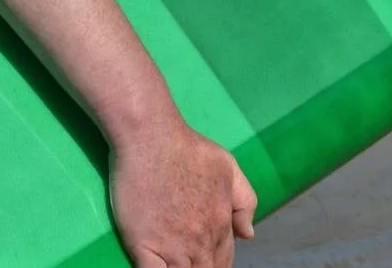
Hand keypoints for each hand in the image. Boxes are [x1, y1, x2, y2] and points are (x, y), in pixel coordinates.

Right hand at [108, 117, 256, 267]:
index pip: (223, 262)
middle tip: (189, 262)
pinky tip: (159, 267)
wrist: (150, 137)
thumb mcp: (228, 167)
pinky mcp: (143, 246)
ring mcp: (172, 246)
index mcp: (220, 224)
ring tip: (176, 264)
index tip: (205, 261)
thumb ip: (245, 202)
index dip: (215, 265)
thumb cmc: (188, 147)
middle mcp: (200, 240)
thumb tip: (247, 234)